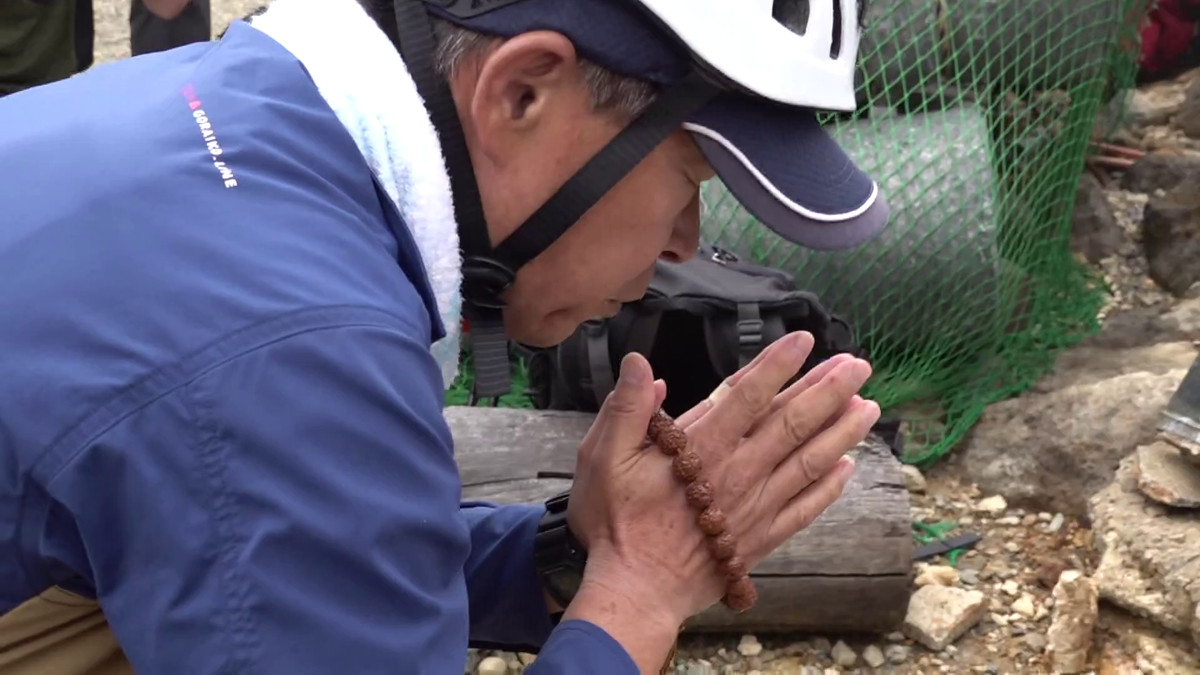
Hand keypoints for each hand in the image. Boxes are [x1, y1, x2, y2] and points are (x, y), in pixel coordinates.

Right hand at [560, 333, 877, 669]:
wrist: (634, 591)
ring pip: (809, 461)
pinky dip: (829, 486)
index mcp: (701, 448)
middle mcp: (738, 472)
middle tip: (858, 365)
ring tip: (869, 407)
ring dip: (842, 432)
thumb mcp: (602, 457)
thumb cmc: (614, 524)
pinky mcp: (760, 538)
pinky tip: (847, 467)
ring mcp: (755, 507)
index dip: (778, 364)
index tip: (804, 339)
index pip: (748, 395)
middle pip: (792, 423)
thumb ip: (625, 408)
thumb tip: (640, 364)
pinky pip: (805, 508)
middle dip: (828, 390)